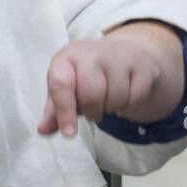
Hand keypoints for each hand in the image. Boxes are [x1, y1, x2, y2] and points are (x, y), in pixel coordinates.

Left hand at [37, 20, 184, 136]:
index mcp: (66, 58)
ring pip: (116, 98)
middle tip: (93, 108)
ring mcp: (119, 56)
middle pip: (91, 96)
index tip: (69, 133)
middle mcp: (91, 53)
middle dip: (92, 111)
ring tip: (108, 99)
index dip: (64, 111)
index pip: (61, 84)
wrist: (124, 53)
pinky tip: (125, 95)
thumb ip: (55, 110)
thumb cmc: (87, 75)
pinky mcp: (143, 64)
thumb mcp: (67, 88)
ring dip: (112, 108)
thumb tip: (43, 130)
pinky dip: (130, 105)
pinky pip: (137, 97)